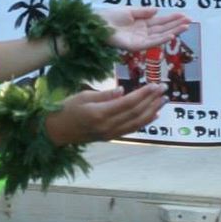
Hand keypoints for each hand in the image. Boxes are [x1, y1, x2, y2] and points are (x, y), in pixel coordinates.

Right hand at [47, 82, 166, 144]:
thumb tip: (122, 91)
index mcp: (100, 113)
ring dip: (152, 111)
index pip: (128, 103)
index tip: (156, 85)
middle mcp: (108, 126)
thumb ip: (104, 95)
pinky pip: (131, 129)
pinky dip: (144, 122)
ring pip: (136, 123)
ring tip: (164, 100)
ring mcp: (110, 134)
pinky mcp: (111, 137)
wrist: (56, 131)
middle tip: (164, 89)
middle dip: (152, 101)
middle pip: (136, 113)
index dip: (144, 94)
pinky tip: (154, 115)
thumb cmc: (66, 109)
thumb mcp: (82, 96)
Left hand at [99, 6, 194, 53]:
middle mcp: (142, 33)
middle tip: (189, 21)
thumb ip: (144, 12)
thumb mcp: (129, 11)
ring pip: (160, 36)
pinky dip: (161, 40)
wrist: (97, 23)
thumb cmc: (109, 17)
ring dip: (173, 31)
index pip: (160, 21)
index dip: (172, 18)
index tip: (184, 15)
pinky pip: (150, 43)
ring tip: (185, 27)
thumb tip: (157, 10)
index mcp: (141, 24)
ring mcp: (139, 40)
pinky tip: (171, 35)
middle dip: (176, 25)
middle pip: (163, 29)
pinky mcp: (134, 46)